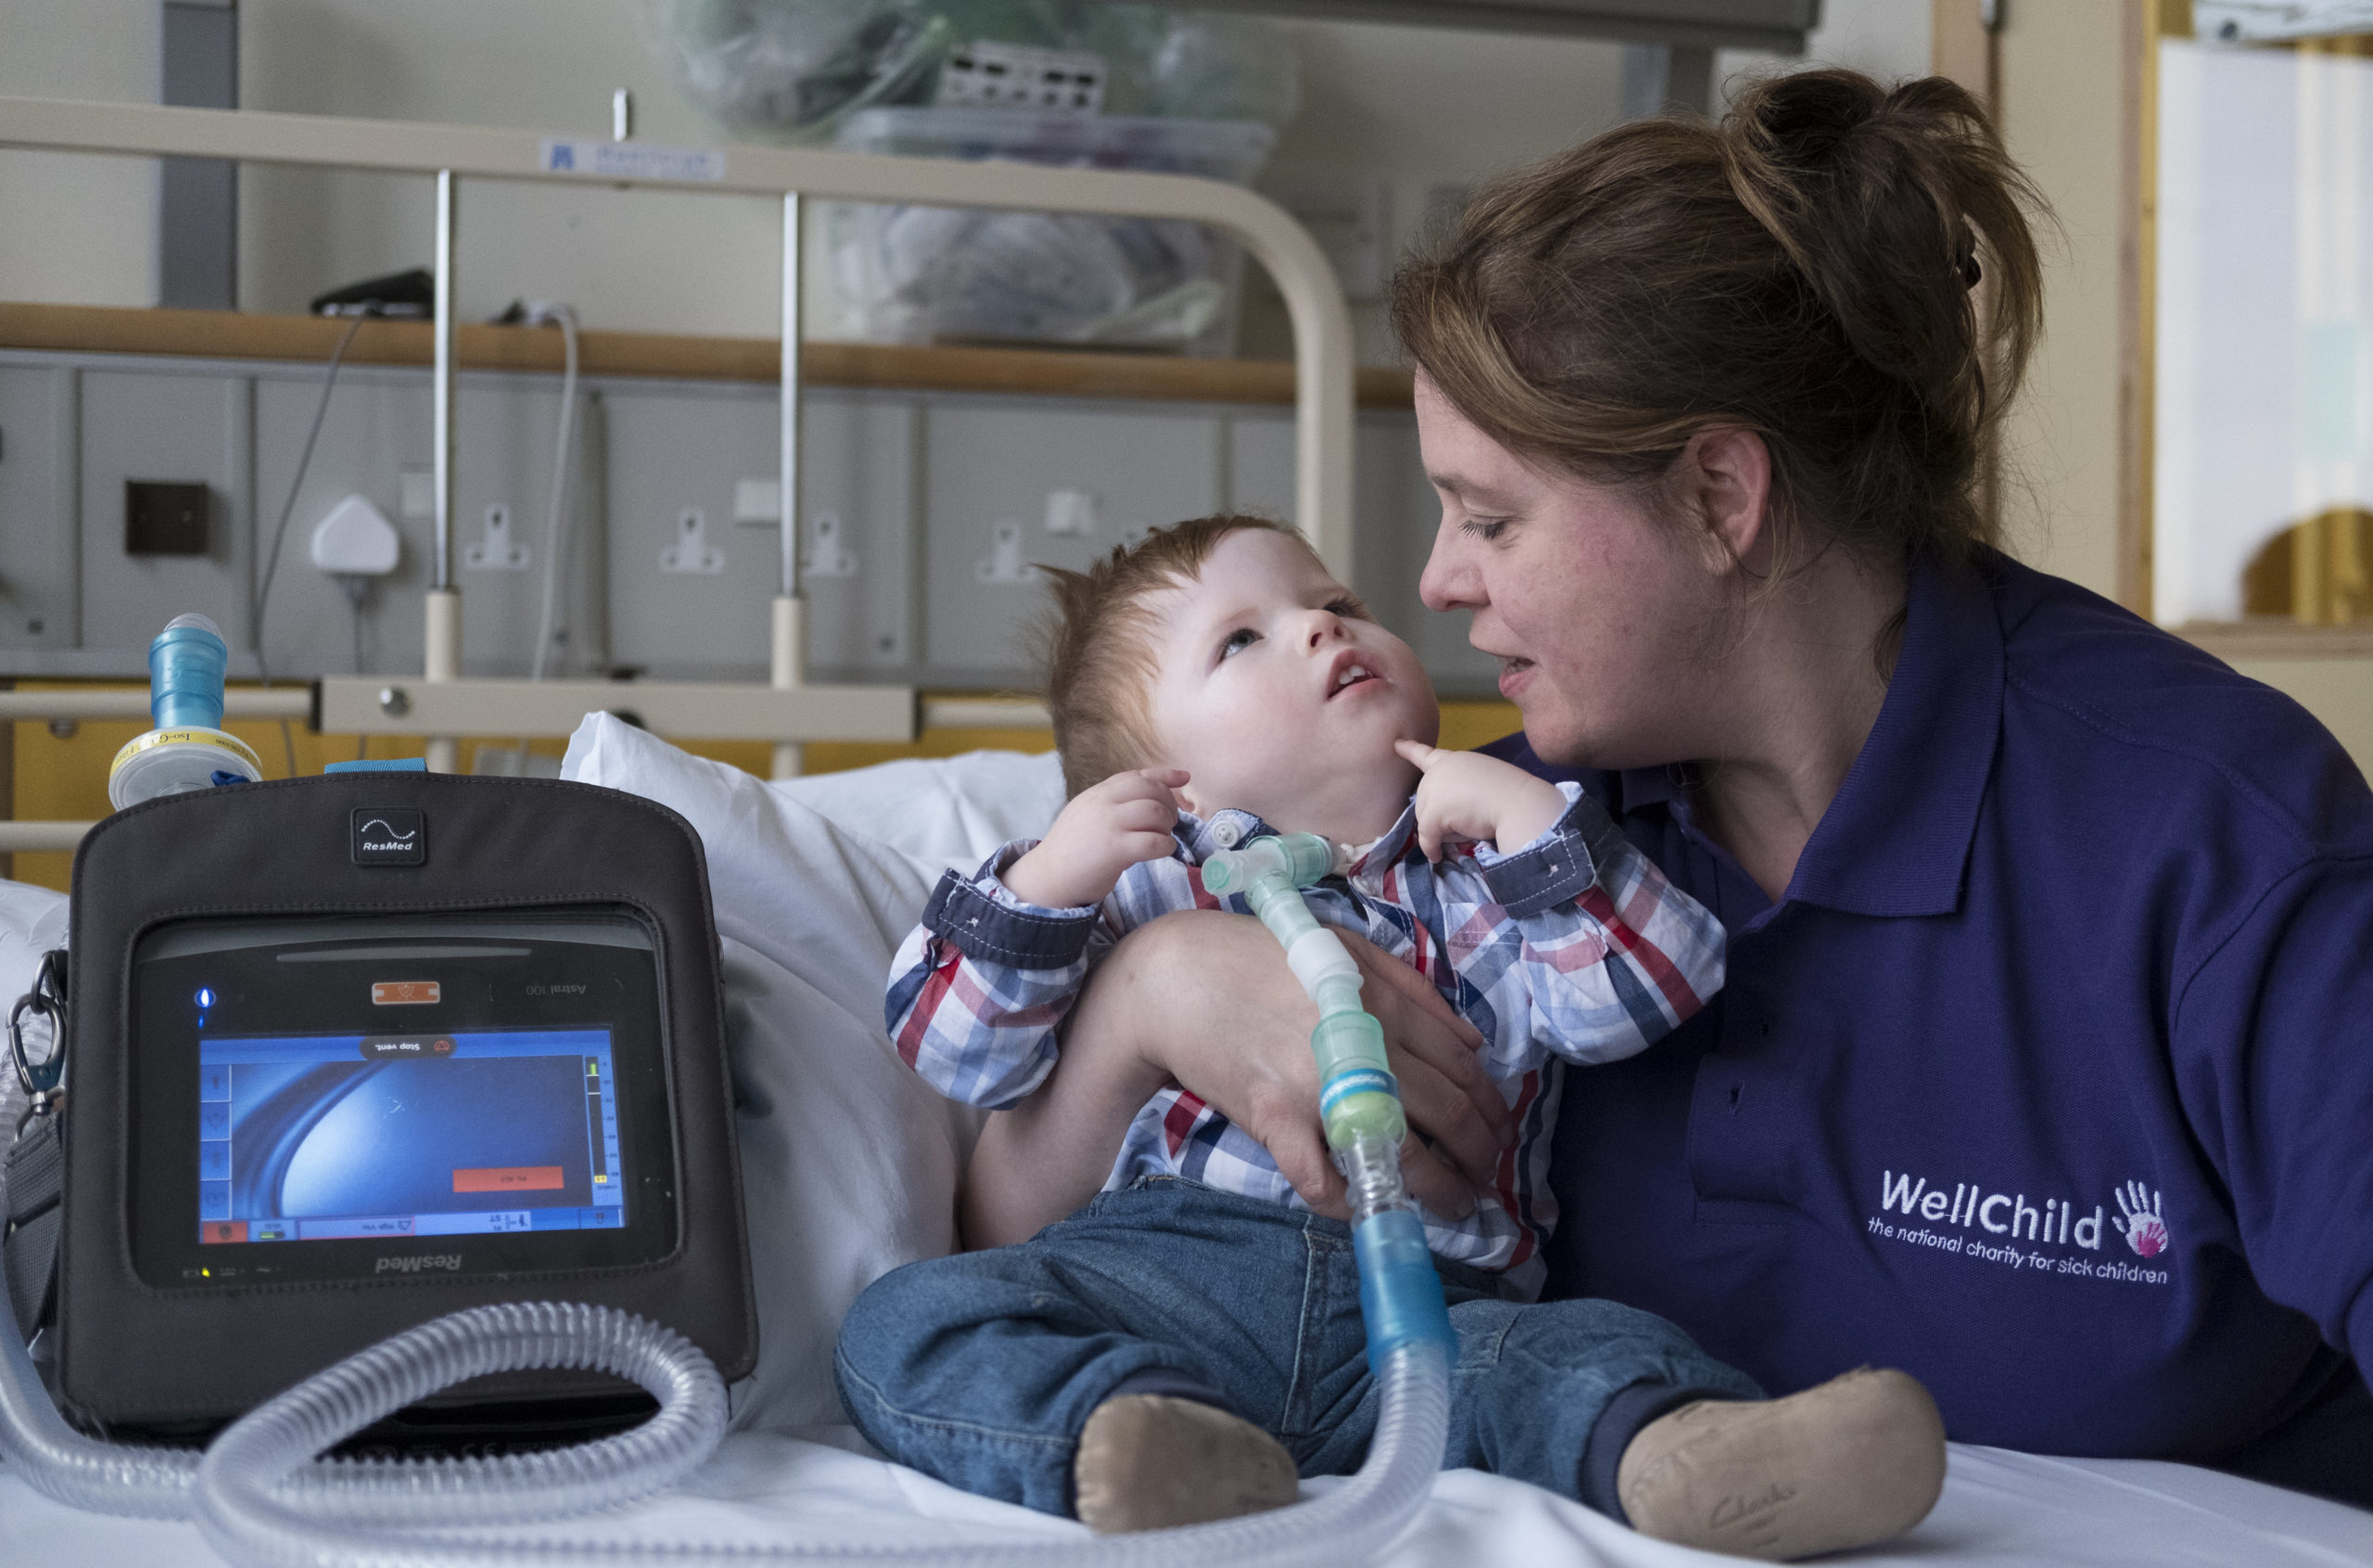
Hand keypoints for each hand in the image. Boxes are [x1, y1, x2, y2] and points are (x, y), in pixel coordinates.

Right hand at [1000, 768, 1185, 908]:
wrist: (1048, 876)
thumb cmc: (1071, 850)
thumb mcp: (1087, 814)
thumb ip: (1112, 803)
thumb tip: (1149, 799)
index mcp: (1098, 793)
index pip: (1137, 776)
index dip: (1164, 775)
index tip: (1183, 777)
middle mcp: (1103, 802)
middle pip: (1151, 790)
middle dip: (1169, 804)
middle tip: (1168, 823)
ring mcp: (1108, 824)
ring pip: (1156, 812)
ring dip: (1167, 826)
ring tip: (1162, 837)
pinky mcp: (1114, 850)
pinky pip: (1154, 842)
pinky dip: (1166, 846)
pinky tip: (1162, 851)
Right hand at [1080, 912, 1510, 1219]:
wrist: (1174, 975)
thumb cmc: (1260, 957)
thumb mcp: (1346, 948)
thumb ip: (1414, 989)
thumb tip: (1474, 1042)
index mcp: (1384, 1002)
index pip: (1463, 1069)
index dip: (1492, 1111)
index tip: (1499, 1135)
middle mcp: (1362, 1043)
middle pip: (1447, 1114)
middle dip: (1478, 1156)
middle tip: (1484, 1178)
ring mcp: (1318, 1084)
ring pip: (1399, 1154)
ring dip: (1437, 1190)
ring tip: (1452, 1207)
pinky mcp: (1275, 1117)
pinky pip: (1323, 1179)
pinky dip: (1351, 1203)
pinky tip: (1369, 1210)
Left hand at [1393, 740, 1568, 862]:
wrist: (1520, 803)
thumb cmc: (1510, 796)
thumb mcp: (1481, 784)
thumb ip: (1458, 792)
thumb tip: (1439, 825)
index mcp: (1455, 760)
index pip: (1427, 754)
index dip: (1411, 750)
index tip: (1396, 744)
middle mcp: (1440, 770)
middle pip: (1426, 801)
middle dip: (1440, 816)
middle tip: (1470, 818)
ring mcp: (1434, 788)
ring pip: (1426, 820)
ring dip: (1443, 831)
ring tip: (1471, 825)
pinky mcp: (1434, 811)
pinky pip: (1427, 837)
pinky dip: (1432, 848)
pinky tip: (1438, 855)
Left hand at [2113, 1181, 2169, 1258]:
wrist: (2152, 1250)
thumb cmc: (2140, 1245)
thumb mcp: (2128, 1235)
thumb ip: (2121, 1226)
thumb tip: (2113, 1216)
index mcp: (2132, 1220)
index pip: (2125, 1206)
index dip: (2122, 1198)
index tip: (2117, 1189)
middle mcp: (2140, 1216)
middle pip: (2135, 1201)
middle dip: (2132, 1192)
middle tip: (2129, 1182)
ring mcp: (2149, 1217)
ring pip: (2146, 1202)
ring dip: (2143, 1193)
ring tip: (2140, 1184)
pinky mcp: (2158, 1220)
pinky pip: (2158, 1208)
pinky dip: (2157, 1201)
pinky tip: (2157, 1193)